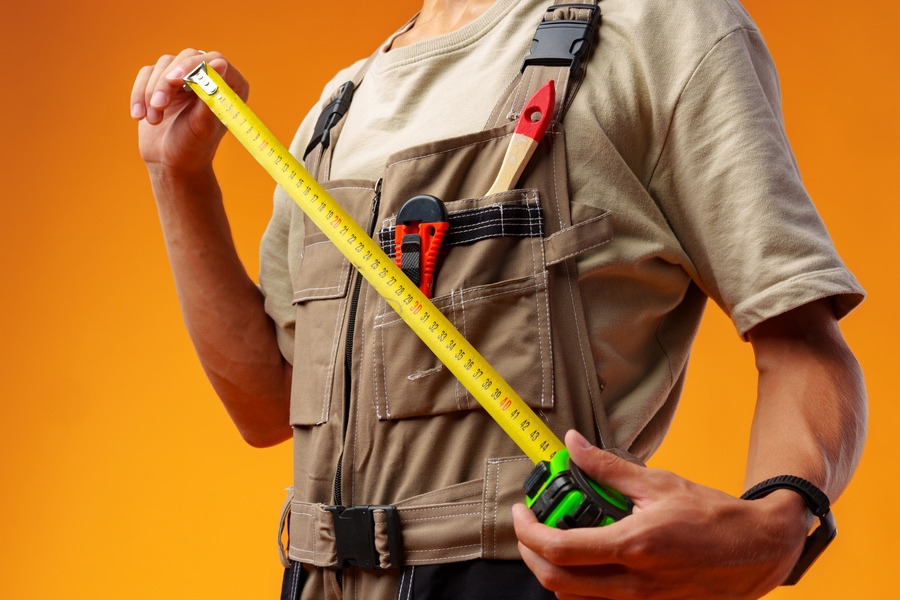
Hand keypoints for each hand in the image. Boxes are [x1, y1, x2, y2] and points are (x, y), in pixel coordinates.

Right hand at [130, 49, 248, 173]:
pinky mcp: (162, 81)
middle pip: (187, 58)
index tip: (174, 80)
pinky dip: (139, 93)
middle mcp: (210, 77)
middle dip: (167, 82)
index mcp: (230, 87)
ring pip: (164, 64)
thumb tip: (219, 62)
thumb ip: (211, 94)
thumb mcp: (203, 124)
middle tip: (159, 105)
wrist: (171, 162)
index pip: (215, 60)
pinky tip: (140, 116)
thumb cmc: (193, 147)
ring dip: (153, 91)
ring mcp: (185, 77)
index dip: (195, 66)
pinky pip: (146, 73)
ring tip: (153, 119)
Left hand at [513, 430, 808, 598]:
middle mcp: (634, 582)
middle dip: (531, 555)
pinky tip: (586, 558)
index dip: (528, 532)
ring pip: (575, 599)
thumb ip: (607, 467)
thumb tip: (572, 445)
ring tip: (555, 540)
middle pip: (557, 583)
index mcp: (634, 546)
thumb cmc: (712, 516)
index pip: (559, 550)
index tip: (520, 513)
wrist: (757, 550)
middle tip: (528, 528)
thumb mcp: (657, 482)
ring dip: (554, 572)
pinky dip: (581, 584)